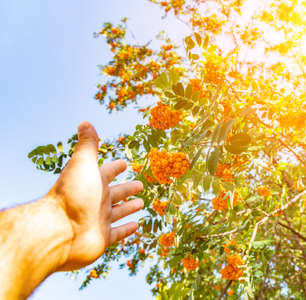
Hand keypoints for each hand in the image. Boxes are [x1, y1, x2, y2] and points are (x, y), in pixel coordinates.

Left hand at [48, 122, 143, 269]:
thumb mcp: (83, 164)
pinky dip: (127, 229)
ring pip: (118, 212)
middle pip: (116, 193)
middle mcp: (96, 201)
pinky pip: (118, 233)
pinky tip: (137, 225)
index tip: (125, 163)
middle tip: (140, 184)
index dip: (116, 167)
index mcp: (93, 182)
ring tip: (142, 202)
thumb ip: (88, 145)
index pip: (107, 172)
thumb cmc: (72, 195)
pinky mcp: (103, 238)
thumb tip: (85, 122)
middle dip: (127, 188)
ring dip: (129, 207)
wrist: (59, 231)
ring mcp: (99, 220)